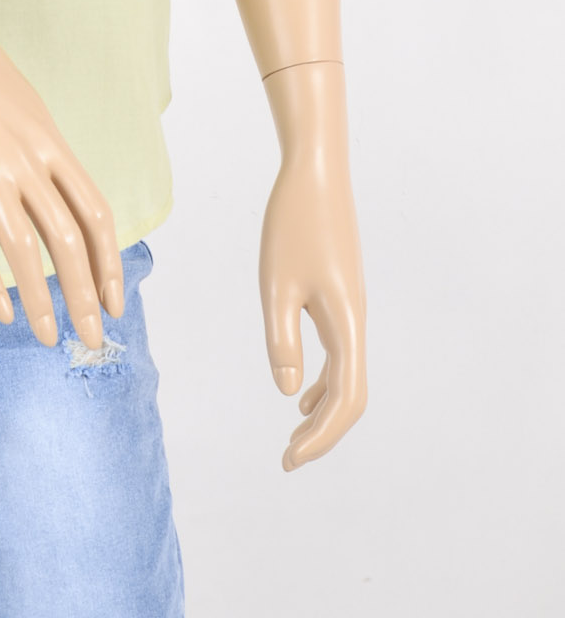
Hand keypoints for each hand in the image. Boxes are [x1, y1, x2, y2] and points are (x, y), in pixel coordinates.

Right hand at [0, 0, 124, 349]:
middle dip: (85, 297)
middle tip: (92, 340)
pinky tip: (1, 311)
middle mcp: (27, 162)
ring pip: (25, 251)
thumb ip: (46, 155)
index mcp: (51, 145)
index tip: (116, 301)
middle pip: (68, 242)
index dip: (110, 263)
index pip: (95, 216)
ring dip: (41, 301)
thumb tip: (63, 194)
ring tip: (48, 337)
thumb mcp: (27, 110)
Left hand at [259, 155, 367, 470]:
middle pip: (350, 395)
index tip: (288, 459)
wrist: (316, 173)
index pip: (345, 399)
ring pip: (345, 375)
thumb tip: (287, 390)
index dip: (321, 437)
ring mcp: (349, 308)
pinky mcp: (339, 295)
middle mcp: (354, 321)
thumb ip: (282, 339)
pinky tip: (299, 390)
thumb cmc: (293, 224)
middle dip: (322, 433)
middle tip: (287, 459)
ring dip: (323, 409)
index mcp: (345, 324)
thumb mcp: (276, 284)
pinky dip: (322, 380)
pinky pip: (338, 352)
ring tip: (293, 435)